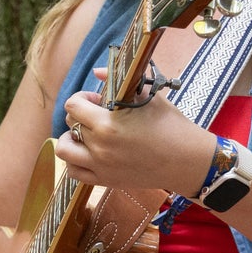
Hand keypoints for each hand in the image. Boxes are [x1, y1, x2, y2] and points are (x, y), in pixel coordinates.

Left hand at [57, 87, 215, 198]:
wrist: (187, 160)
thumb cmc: (171, 126)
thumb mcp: (147, 96)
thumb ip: (118, 82)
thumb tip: (97, 71)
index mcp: (108, 124)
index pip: (73, 105)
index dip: (82, 98)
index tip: (96, 99)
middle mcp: (99, 146)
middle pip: (69, 124)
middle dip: (80, 115)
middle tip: (97, 114)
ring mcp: (100, 166)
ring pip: (64, 150)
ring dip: (69, 139)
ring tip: (84, 134)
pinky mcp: (105, 180)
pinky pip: (74, 172)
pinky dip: (74, 161)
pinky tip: (87, 153)